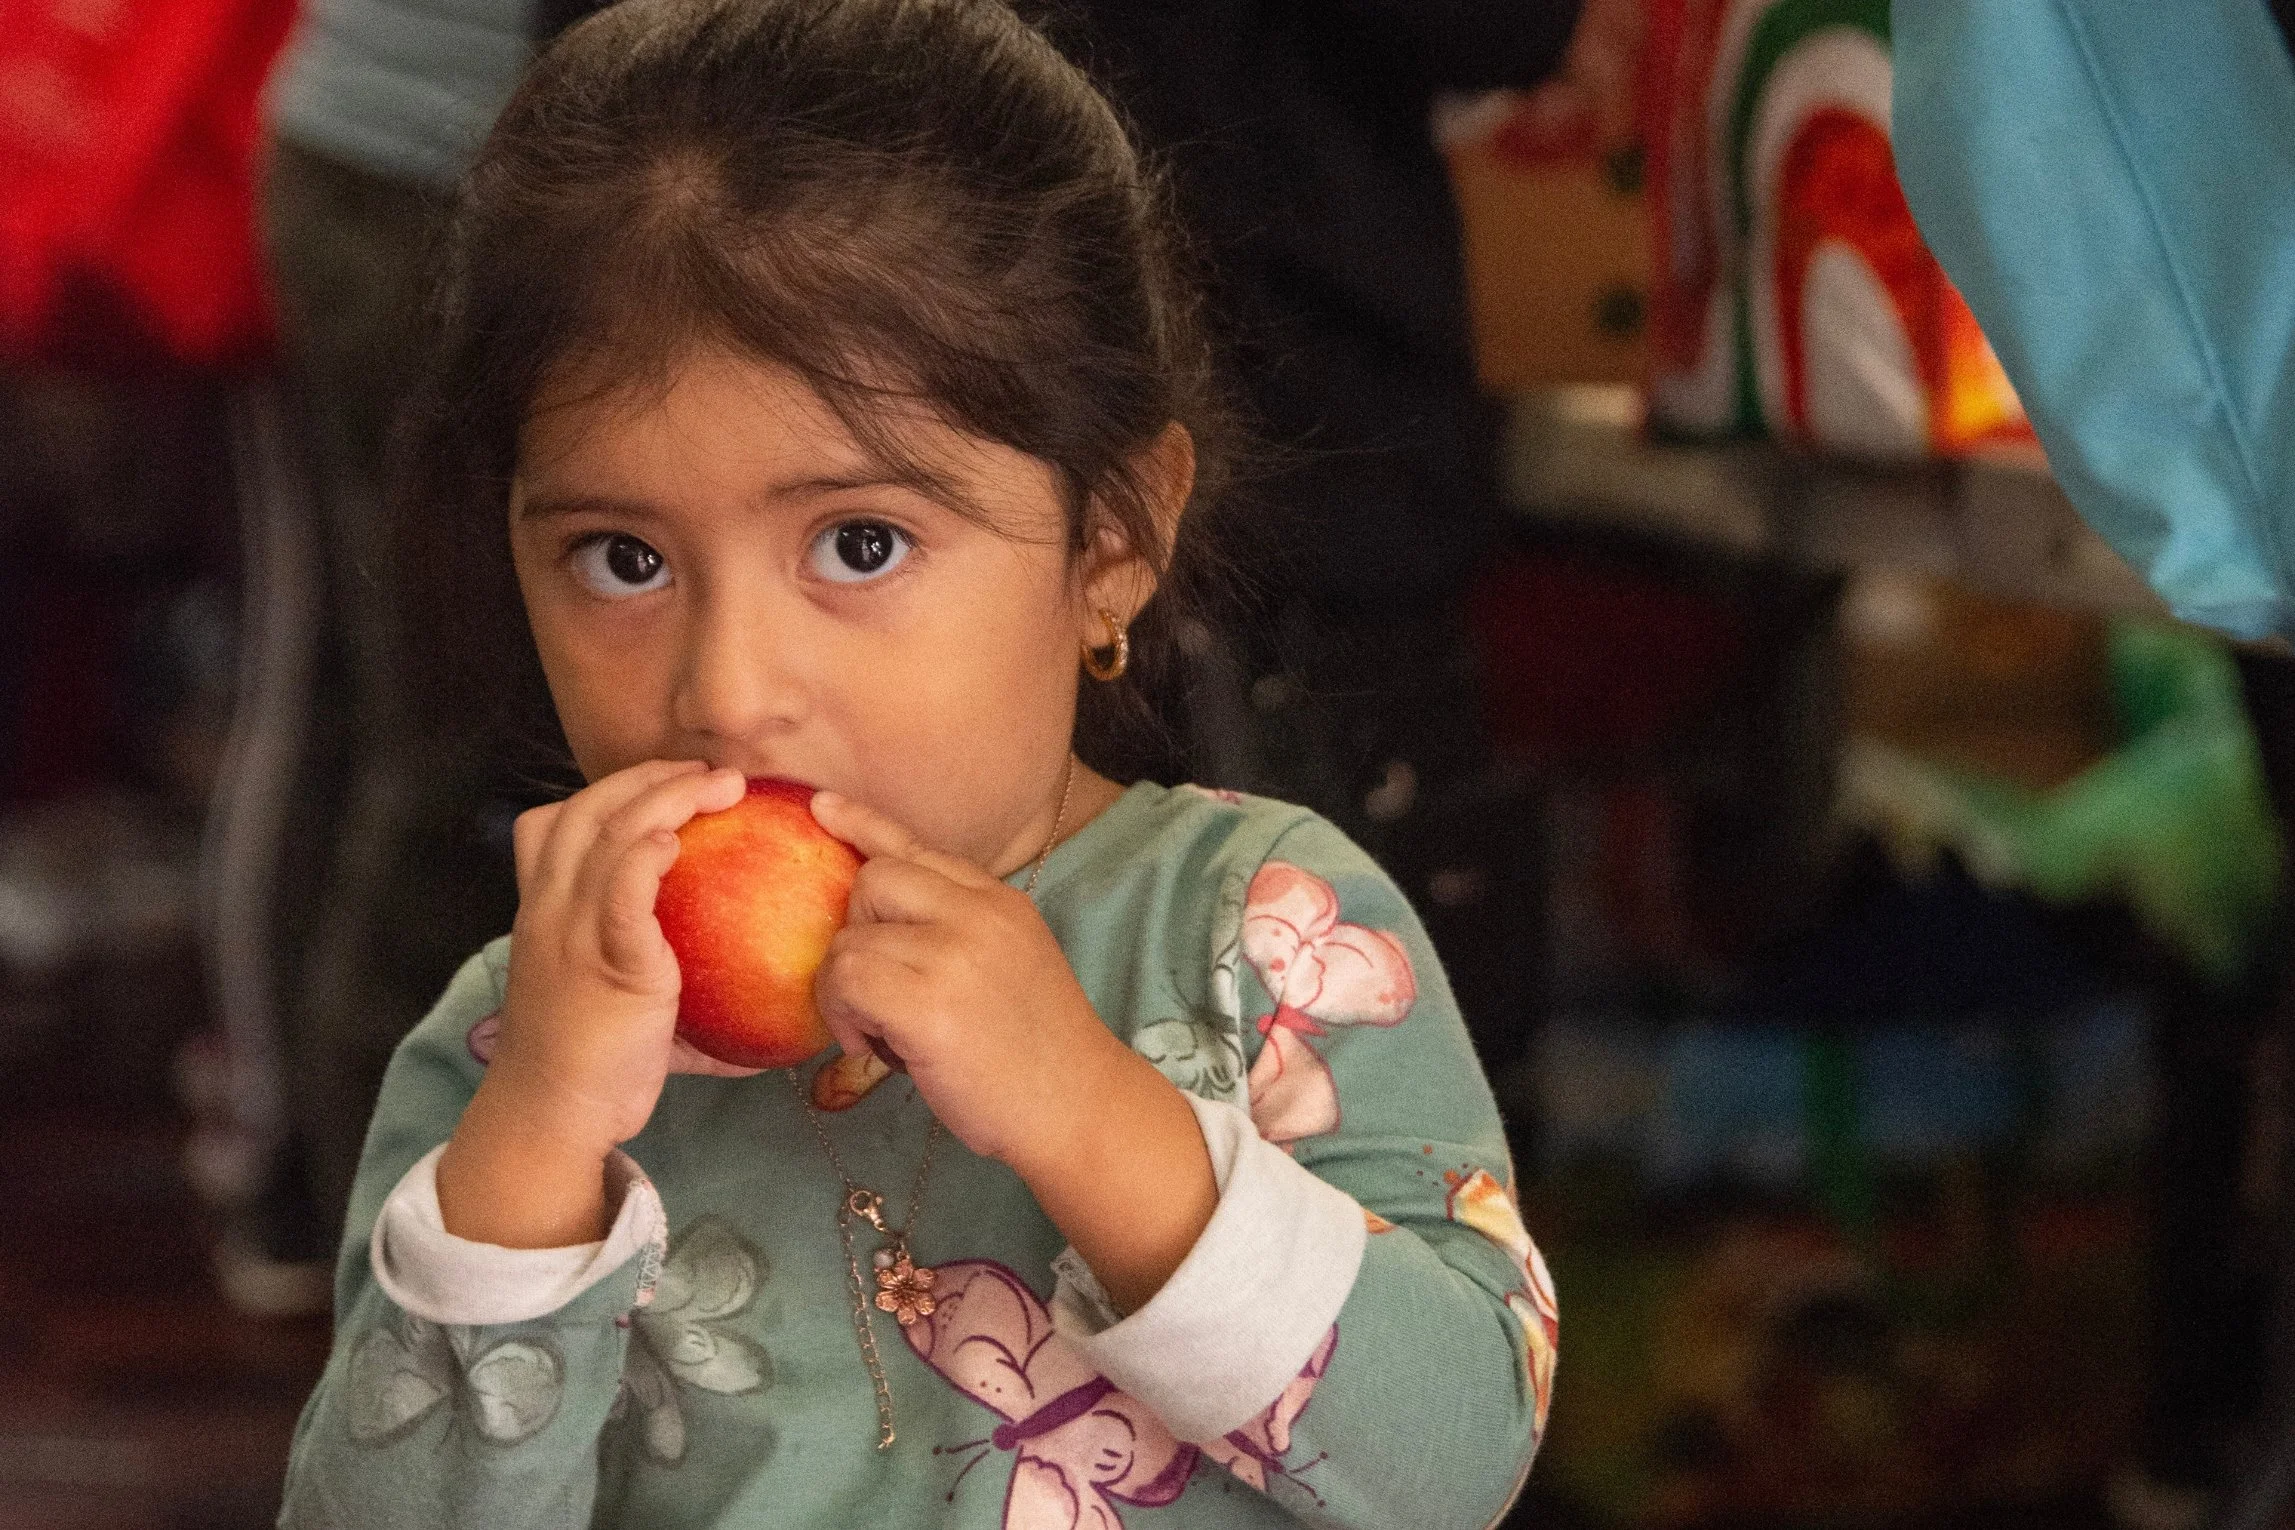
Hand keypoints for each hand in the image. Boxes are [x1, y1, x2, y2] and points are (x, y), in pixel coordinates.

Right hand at [438, 759, 746, 1246]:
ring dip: (668, 798)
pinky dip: (647, 854)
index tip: (668, 781)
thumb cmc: (590, 1066)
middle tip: (709, 772)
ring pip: (609, 835)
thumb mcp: (607, 999)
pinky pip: (622, 891)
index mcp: (544, 912)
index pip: (554, 824)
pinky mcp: (607, 963)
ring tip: (722, 786)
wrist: (552, 1114)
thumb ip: (655, 976)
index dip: (609, 789)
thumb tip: (750, 1003)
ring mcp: (572, 933)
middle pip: (586, 811)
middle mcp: (549, 911)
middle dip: (648, 776)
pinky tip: (676, 838)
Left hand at [807, 791, 1129, 1171]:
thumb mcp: (1011, 962)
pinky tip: (874, 1046)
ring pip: (849, 940)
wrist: (1078, 1108)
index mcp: (1000, 901)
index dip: (863, 825)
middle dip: (856, 933)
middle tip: (878, 991)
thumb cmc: (1035, 1050)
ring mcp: (955, 955)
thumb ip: (959, 928)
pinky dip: (844, 1017)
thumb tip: (878, 920)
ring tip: (884, 1032)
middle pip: (872, 882)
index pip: (916, 846)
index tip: (822, 807)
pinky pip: (846, 982)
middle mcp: (980, 914)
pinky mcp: (928, 1004)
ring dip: (846, 991)